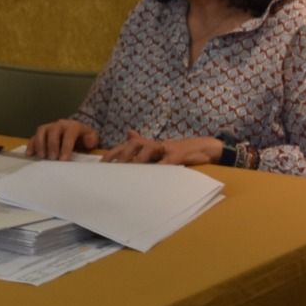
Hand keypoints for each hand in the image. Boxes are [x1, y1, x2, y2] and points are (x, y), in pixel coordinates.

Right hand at [28, 119, 98, 159]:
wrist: (75, 130)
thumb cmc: (83, 137)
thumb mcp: (92, 137)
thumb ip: (92, 139)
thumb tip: (88, 142)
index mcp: (72, 126)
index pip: (68, 135)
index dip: (66, 147)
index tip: (63, 160)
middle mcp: (59, 125)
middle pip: (53, 132)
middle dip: (52, 145)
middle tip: (52, 158)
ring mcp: (48, 128)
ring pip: (41, 132)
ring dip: (40, 144)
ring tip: (42, 157)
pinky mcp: (41, 133)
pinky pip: (33, 136)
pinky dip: (31, 145)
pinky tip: (29, 154)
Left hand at [101, 130, 220, 164]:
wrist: (204, 147)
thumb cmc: (179, 151)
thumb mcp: (159, 148)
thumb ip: (143, 141)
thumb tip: (128, 133)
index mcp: (149, 145)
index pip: (127, 146)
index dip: (113, 153)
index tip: (101, 164)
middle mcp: (156, 144)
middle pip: (134, 145)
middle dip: (121, 154)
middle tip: (111, 167)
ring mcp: (168, 148)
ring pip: (149, 149)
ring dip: (139, 158)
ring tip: (130, 168)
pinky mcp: (180, 155)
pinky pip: (170, 160)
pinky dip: (162, 165)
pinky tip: (156, 173)